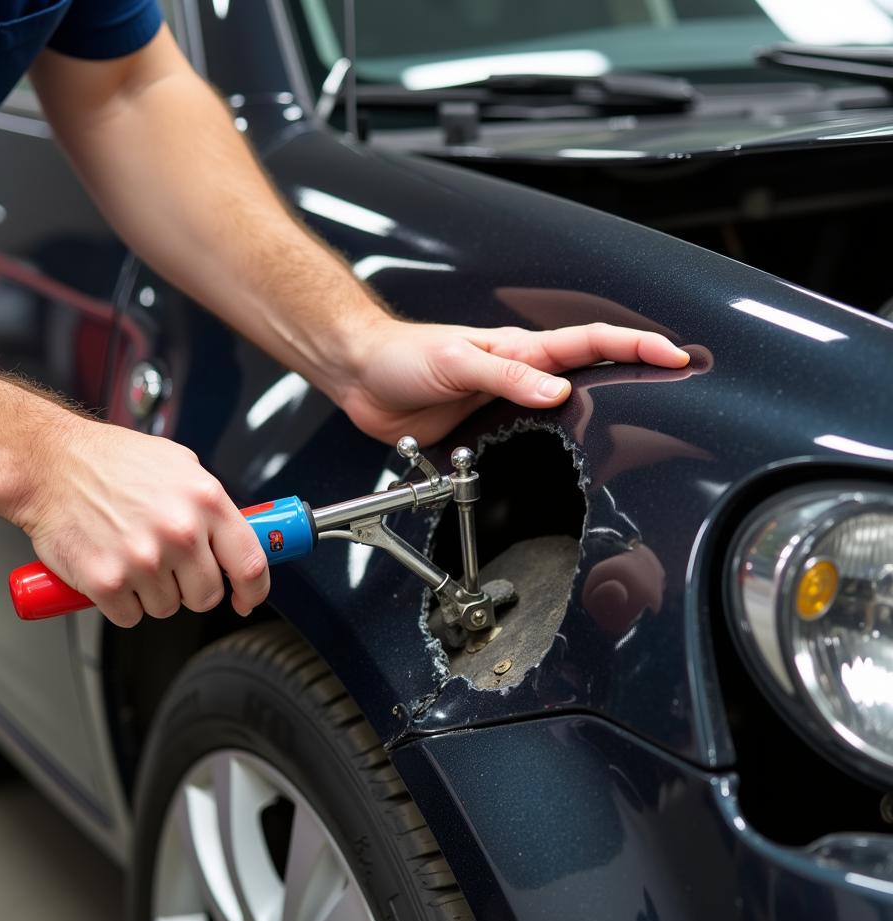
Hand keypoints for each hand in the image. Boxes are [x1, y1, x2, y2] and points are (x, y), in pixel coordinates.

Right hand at [15, 418, 268, 626]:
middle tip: (169, 566)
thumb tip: (236, 537)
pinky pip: (130, 616)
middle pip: (208, 595)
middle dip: (192, 588)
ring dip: (152, 593)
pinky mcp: (107, 582)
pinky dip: (120, 602)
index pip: (251, 563)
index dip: (253, 590)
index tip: (247, 598)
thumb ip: (211, 504)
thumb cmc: (111, 461)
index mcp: (206, 501)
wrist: (48, 464)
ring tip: (131, 556)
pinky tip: (110, 568)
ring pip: (167, 607)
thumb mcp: (179, 465)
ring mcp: (143, 559)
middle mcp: (180, 531)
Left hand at [336, 318, 690, 444]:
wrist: (362, 376)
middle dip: (637, 371)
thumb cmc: (402, 356)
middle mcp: (519, 376)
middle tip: (679, 379)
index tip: (674, 353)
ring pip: (567, 408)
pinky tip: (571, 455)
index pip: (589, 343)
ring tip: (644, 419)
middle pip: (591, 372)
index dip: (634, 345)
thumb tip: (555, 393)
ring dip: (605, 409)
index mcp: (518, 352)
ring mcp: (505, 403)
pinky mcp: (486, 430)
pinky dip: (557, 444)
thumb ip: (505, 377)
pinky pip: (531, 437)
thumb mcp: (455, 361)